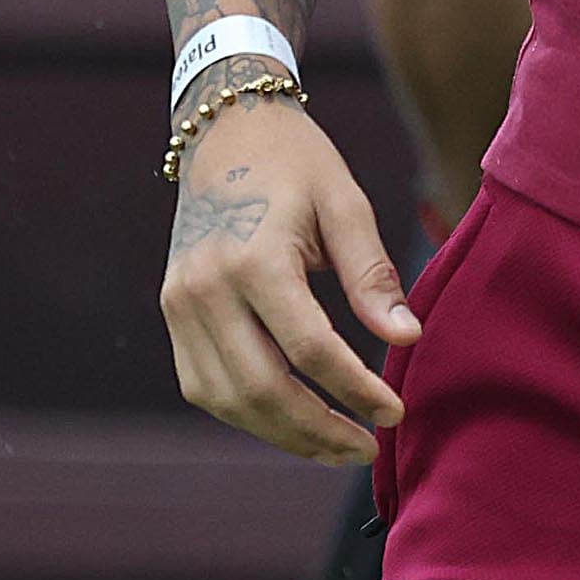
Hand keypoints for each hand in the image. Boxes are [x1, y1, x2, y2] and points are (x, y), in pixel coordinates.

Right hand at [159, 94, 417, 463]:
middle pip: (261, 388)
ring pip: (228, 399)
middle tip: (367, 447)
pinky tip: (293, 419)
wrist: (227, 131)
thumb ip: (372, 275)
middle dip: (317, 430)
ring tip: (335, 446)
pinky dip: (249, 412)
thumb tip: (407, 338)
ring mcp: (179, 305)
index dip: (355, 390)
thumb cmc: (298, 164)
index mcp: (254, 257)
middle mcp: (205, 288)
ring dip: (282, 433)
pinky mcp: (171, 314)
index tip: (396, 412)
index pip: (309, 348)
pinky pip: (206, 385)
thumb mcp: (346, 204)